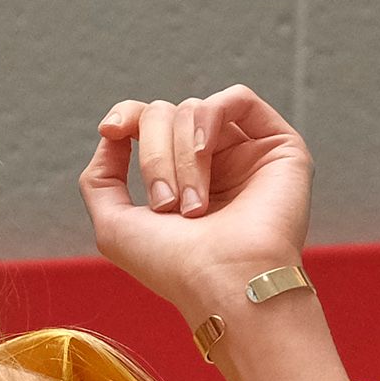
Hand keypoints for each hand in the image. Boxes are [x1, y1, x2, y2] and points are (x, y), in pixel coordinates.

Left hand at [78, 84, 312, 319]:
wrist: (224, 283)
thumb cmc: (172, 264)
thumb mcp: (114, 225)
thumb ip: (101, 178)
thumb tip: (112, 133)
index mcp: (179, 179)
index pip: (149, 123)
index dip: (126, 116)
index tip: (111, 130)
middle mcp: (214, 163)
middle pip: (165, 114)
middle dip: (154, 156)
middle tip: (167, 205)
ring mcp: (246, 153)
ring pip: (194, 110)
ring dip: (180, 156)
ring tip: (193, 205)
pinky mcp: (278, 145)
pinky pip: (236, 97)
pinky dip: (208, 119)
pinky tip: (203, 151)